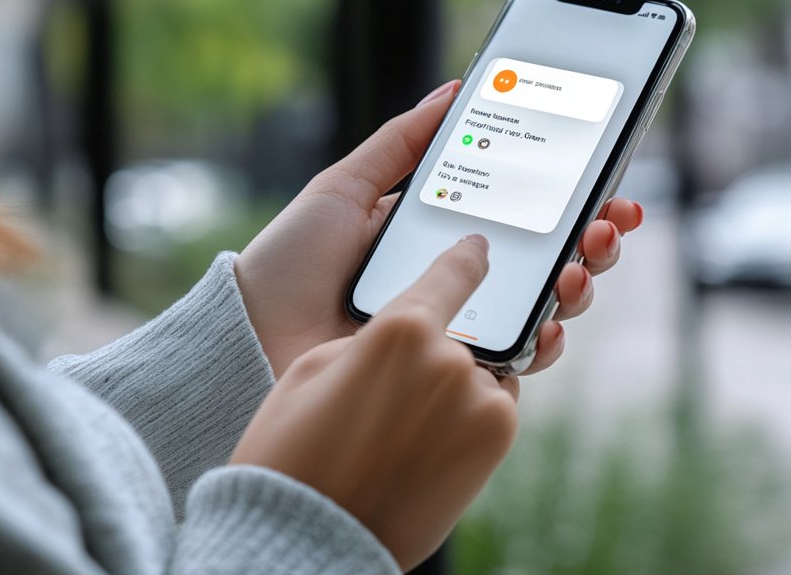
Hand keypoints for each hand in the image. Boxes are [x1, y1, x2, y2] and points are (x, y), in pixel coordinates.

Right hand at [231, 235, 516, 569]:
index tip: (477, 250)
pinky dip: (464, 417)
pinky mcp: (497, 438)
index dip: (465, 259)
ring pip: (476, 374)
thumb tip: (402, 341)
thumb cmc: (293, 451)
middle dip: (430, 359)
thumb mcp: (313, 369)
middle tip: (391, 399)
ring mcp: (481, 401)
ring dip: (450, 390)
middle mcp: (450, 358)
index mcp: (401, 330)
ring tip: (401, 432)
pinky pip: (489, 407)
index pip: (451, 274)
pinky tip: (419, 447)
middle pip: (456, 338)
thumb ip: (371, 338)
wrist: (306, 542)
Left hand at [235, 80, 643, 376]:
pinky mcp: (451, 370)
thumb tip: (456, 86)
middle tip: (609, 220)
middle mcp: (460, 278)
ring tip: (582, 264)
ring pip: (546, 306)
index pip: (523, 210)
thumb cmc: (292, 259)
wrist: (253, 337)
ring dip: (582, 281)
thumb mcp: (346, 185)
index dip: (571, 195)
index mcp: (442, 231)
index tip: (607, 176)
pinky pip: (517, 360)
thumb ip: (402, 141)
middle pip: (548, 256)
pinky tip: (552, 321)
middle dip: (594, 235)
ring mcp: (460, 325)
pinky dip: (547, 341)